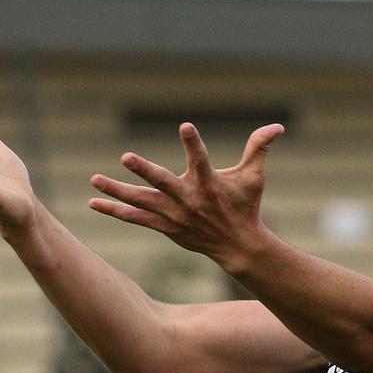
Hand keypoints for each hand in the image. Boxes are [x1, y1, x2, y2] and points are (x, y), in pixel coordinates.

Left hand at [88, 122, 283, 269]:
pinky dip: (115, 211)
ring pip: (142, 201)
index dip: (193, 143)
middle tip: (126, 157)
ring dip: (117, 191)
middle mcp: (189, 199)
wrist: (238, 246)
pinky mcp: (165, 226)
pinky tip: (94, 204)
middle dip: (144, 170)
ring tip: (95, 180)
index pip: (201, 159)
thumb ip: (260, 147)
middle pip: (163, 182)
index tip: (185, 126)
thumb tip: (278, 126)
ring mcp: (174, 215)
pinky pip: (136, 218)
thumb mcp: (254, 176)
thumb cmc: (245, 206)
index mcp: (209, 183)